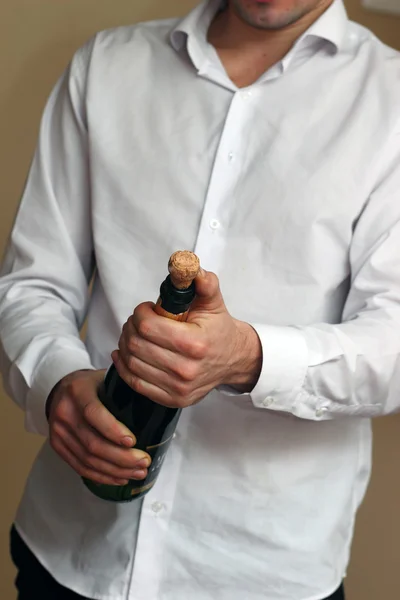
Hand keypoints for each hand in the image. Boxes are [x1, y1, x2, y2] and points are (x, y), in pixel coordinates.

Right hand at [47, 370, 150, 485]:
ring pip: (88, 459)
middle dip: (121, 457)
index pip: (93, 413)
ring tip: (137, 472)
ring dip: (115, 470)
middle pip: (93, 443)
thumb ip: (124, 390)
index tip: (133, 441)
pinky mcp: (57, 446)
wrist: (61, 388)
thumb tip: (157, 407)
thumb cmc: (91, 385)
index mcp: (78, 391)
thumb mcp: (105, 378)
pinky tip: (119, 477)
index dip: (113, 430)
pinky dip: (102, 476)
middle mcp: (65, 412)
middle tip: (144, 461)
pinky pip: (80, 467)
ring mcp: (58, 431)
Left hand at [112, 269, 261, 408]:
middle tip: (138, 320)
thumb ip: (203, 283)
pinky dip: (124, 366)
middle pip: (137, 345)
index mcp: (195, 343)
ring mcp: (178, 387)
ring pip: (132, 363)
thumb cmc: (218, 329)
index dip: (140, 313)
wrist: (233, 359)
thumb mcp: (214, 301)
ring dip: (126, 344)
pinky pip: (136, 383)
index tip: (146, 308)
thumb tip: (189, 267)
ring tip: (135, 334)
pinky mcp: (173, 399)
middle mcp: (185, 369)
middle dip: (131, 327)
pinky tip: (125, 353)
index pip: (148, 327)